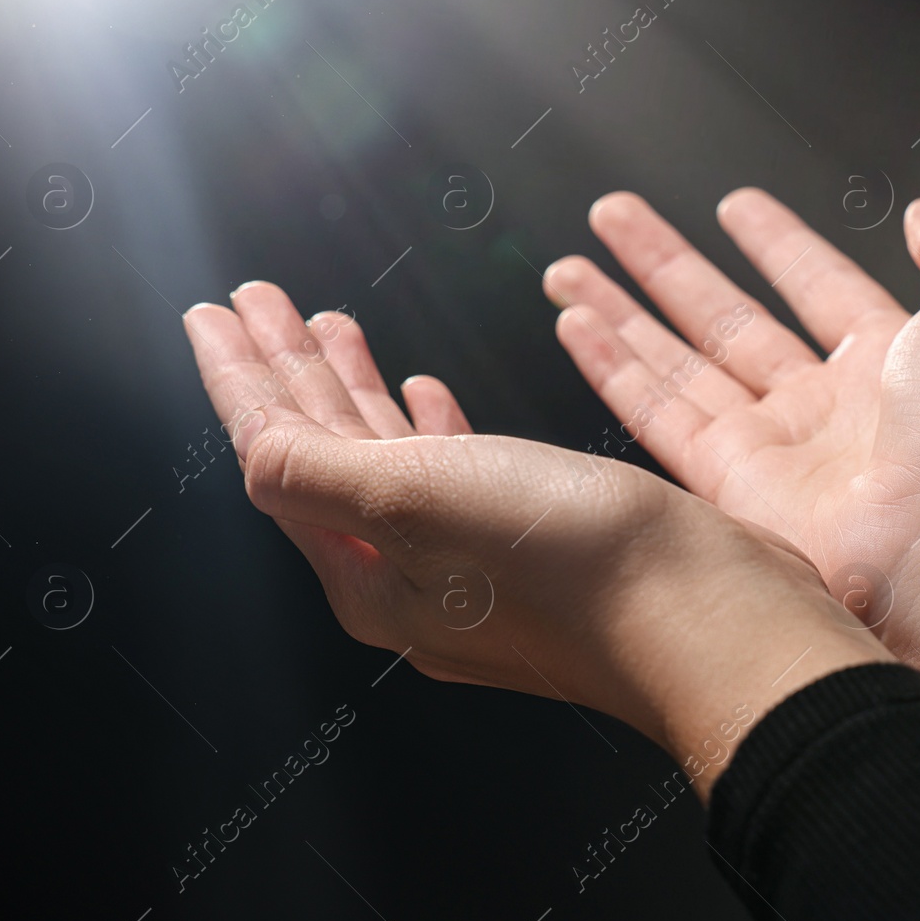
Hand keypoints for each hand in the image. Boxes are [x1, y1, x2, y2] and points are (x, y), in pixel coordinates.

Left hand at [182, 283, 890, 795]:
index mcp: (363, 571)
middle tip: (260, 299)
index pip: (275, 453)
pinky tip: (430, 394)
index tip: (212, 311)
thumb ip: (316, 471)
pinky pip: (450, 473)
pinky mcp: (526, 551)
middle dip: (289, 370)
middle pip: (323, 452)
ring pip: (386, 458)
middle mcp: (403, 577)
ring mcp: (466, 567)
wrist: (707, 620)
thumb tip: (248, 441)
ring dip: (354, 388)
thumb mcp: (416, 502)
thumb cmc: (569, 562)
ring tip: (332, 324)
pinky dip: (428, 427)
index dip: (240, 376)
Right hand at [545, 190, 919, 794]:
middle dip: (669, 266)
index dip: (778, 244)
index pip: (819, 286)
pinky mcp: (729, 492)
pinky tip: (575, 324)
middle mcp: (824, 408)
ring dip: (621, 313)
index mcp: (889, 362)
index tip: (735, 207)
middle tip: (615, 218)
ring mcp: (773, 452)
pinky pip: (658, 419)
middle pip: (729, 320)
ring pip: (679, 366)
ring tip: (568, 267)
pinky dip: (613, 371)